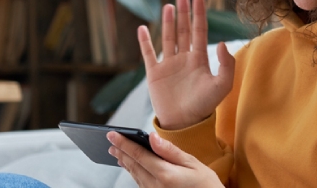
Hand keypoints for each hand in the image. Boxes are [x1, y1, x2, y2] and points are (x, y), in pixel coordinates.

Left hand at [108, 131, 222, 187]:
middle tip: (110, 142)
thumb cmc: (206, 185)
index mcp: (165, 174)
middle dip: (121, 152)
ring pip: (135, 176)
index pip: (139, 155)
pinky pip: (140, 184)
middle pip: (133, 166)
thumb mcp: (193, 164)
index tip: (112, 134)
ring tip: (117, 153)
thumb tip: (152, 137)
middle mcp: (156, 186)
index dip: (124, 143)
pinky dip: (134, 173)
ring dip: (125, 163)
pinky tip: (132, 168)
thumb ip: (170, 151)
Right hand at [138, 0, 235, 129]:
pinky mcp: (154, 74)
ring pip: (168, 37)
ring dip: (168, 21)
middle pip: (183, 30)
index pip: (199, 31)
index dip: (199, 14)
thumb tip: (220, 43)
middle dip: (184, 12)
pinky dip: (144, 41)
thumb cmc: (204, 106)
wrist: (184, 124)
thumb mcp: (221, 86)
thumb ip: (226, 65)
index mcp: (199, 60)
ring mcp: (168, 65)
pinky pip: (148, 53)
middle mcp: (184, 59)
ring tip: (169, 5)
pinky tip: (143, 28)